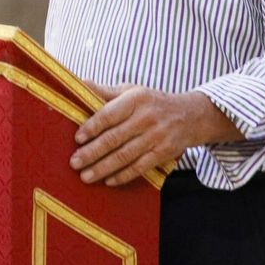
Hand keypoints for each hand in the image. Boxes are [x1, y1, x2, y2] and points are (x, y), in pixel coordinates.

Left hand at [69, 85, 241, 186]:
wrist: (190, 115)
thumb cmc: (152, 102)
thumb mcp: (131, 91)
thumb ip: (105, 92)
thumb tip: (79, 83)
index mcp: (136, 99)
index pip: (110, 113)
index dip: (93, 126)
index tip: (77, 138)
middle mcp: (147, 117)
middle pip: (115, 138)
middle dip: (92, 152)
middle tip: (74, 162)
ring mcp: (156, 136)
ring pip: (126, 155)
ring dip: (103, 167)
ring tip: (85, 176)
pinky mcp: (163, 153)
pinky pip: (140, 167)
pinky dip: (123, 175)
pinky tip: (108, 181)